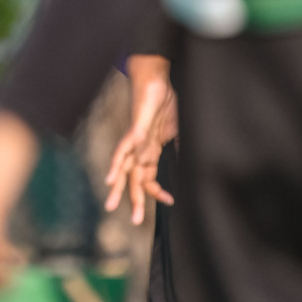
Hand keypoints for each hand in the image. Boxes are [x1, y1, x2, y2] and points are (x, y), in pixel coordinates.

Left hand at [103, 54, 177, 223]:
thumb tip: (191, 162)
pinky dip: (117, 164)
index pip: (150, 177)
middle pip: (135, 178)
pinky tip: (110, 178)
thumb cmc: (164, 101)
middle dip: (135, 200)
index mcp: (151, 150)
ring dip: (119, 188)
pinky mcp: (135, 130)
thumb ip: (178, 146)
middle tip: (135, 222)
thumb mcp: (176, 130)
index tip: (171, 203)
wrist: (156, 78)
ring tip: (112, 206)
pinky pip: (123, 149)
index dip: (158, 192)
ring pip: (125, 169)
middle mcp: (140, 148)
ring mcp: (136, 140)